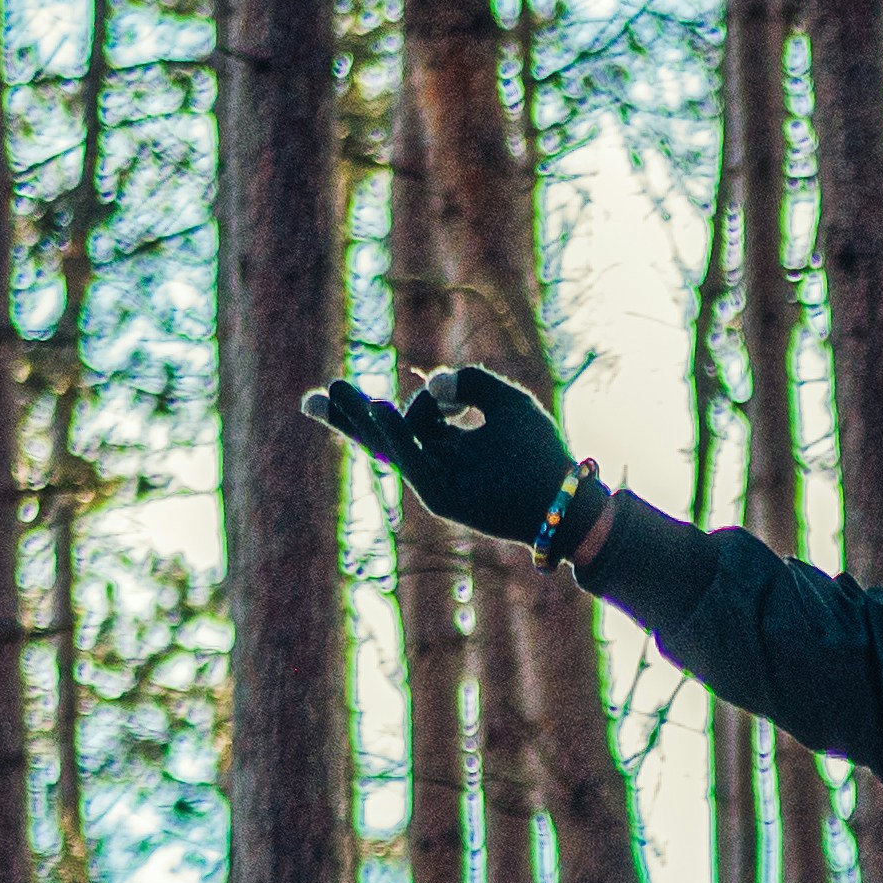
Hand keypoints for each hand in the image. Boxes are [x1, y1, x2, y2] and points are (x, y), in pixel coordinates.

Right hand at [298, 363, 588, 550]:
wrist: (566, 501)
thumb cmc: (541, 454)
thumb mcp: (508, 402)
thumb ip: (469, 381)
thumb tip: (432, 381)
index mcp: (447, 442)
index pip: (401, 418)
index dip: (372, 404)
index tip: (360, 388)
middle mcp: (435, 463)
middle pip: (381, 435)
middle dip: (348, 414)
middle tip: (315, 395)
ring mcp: (436, 481)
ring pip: (389, 447)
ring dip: (360, 419)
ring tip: (333, 393)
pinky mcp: (444, 497)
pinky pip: (412, 462)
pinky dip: (396, 435)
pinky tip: (379, 410)